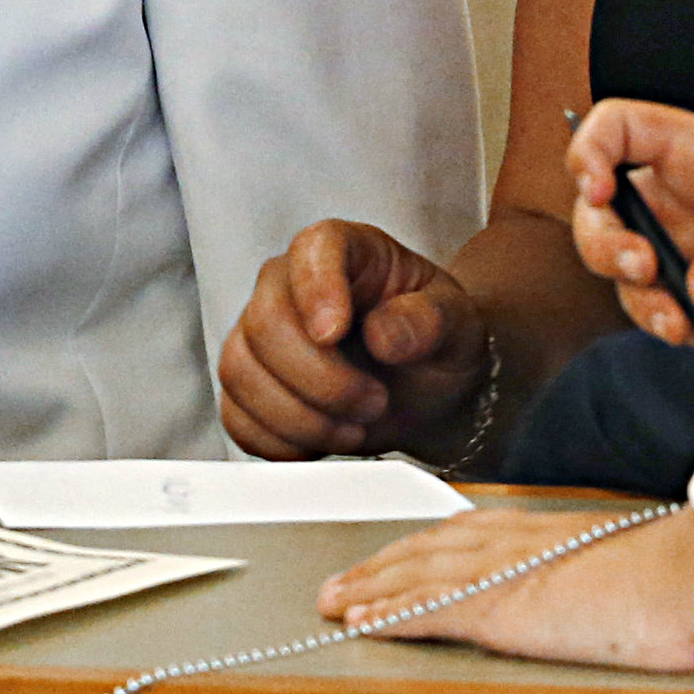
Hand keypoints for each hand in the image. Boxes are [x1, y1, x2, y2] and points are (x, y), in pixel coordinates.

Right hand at [219, 220, 488, 460]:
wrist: (426, 386)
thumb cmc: (436, 340)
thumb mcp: (457, 324)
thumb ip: (428, 321)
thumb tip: (382, 336)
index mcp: (344, 250)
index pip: (311, 250)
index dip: (315, 289)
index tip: (335, 334)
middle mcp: (289, 283)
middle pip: (265, 322)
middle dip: (319, 380)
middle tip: (374, 403)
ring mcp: (260, 334)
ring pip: (241, 371)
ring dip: (299, 417)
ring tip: (354, 429)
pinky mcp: (249, 384)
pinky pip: (236, 415)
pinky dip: (277, 441)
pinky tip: (320, 443)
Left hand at [318, 503, 693, 671]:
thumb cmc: (686, 575)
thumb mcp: (633, 567)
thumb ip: (602, 571)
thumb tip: (607, 591)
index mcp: (545, 529)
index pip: (464, 533)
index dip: (420, 548)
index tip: (392, 558)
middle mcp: (514, 540)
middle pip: (427, 549)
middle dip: (380, 566)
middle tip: (340, 583)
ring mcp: (504, 572)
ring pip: (415, 575)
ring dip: (369, 588)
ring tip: (334, 602)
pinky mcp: (499, 607)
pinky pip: (426, 611)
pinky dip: (387, 615)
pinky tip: (361, 624)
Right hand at [565, 103, 693, 344]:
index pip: (617, 129)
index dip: (589, 151)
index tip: (598, 189)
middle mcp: (680, 196)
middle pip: (603, 212)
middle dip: (606, 245)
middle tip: (642, 268)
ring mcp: (691, 245)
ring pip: (628, 272)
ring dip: (640, 301)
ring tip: (677, 324)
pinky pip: (670, 310)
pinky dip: (678, 329)